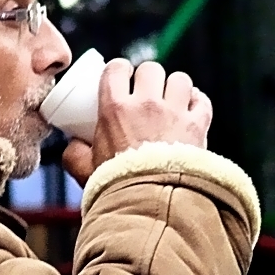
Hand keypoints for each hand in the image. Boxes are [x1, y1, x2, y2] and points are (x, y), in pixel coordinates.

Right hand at [61, 60, 211, 185]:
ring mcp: (175, 113)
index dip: (119, 69)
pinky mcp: (198, 126)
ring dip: (175, 87)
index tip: (121, 78)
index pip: (117, 69)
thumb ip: (74, 155)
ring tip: (171, 101)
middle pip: (150, 69)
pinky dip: (197, 102)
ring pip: (179, 79)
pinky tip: (190, 110)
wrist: (153, 205)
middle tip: (146, 92)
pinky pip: (202, 100)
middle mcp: (147, 104)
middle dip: (148, 77)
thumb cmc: (118, 188)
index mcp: (115, 109)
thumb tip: (72, 145)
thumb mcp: (85, 171)